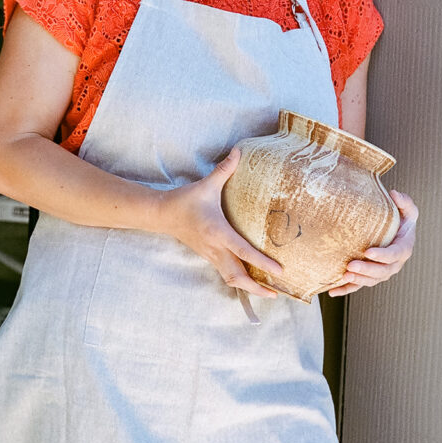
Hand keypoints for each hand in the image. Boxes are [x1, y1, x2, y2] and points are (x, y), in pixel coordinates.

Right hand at [158, 148, 281, 298]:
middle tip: (277, 292)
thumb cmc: (185, 200)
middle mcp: (216, 248)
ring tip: (267, 291)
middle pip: (238, 277)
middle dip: (257, 288)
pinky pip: (225, 273)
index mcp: (218, 232)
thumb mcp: (207, 184)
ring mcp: (211, 255)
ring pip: (231, 279)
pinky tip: (249, 280)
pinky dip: (238, 280)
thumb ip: (225, 169)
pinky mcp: (208, 256)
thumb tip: (239, 151)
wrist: (162, 214)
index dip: (262, 263)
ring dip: (249, 288)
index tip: (279, 271)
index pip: (244, 252)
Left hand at [328, 190, 417, 297]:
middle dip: (366, 270)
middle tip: (350, 265)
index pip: (394, 254)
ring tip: (344, 275)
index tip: (368, 252)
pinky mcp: (370, 275)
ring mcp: (382, 271)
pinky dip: (346, 289)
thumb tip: (394, 193)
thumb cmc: (401, 218)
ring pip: (371, 280)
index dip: (382, 256)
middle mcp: (394, 264)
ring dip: (358, 280)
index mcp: (403, 248)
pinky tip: (332, 291)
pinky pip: (359, 285)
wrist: (397, 231)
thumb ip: (404, 201)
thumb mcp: (407, 208)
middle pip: (382, 272)